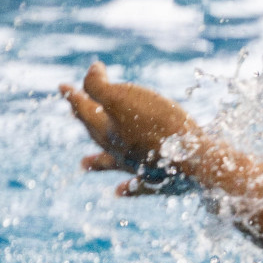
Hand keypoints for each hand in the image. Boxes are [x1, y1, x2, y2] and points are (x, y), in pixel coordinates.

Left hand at [59, 61, 200, 195]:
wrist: (199, 161)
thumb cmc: (162, 127)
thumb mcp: (123, 97)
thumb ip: (98, 85)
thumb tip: (92, 72)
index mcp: (107, 132)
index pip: (84, 110)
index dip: (74, 95)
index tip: (63, 85)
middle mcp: (119, 152)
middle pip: (96, 134)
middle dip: (85, 120)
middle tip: (73, 111)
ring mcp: (139, 169)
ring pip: (111, 162)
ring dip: (97, 161)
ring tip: (83, 164)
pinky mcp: (161, 181)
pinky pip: (139, 185)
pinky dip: (128, 188)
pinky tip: (119, 191)